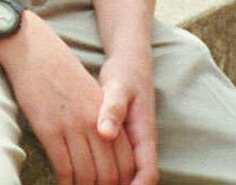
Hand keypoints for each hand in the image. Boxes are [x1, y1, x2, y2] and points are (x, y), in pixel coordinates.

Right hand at [0, 13, 135, 183]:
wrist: (33, 49)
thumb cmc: (59, 70)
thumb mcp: (89, 93)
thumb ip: (100, 118)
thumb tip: (104, 147)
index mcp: (107, 113)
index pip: (126, 160)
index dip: (122, 182)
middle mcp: (94, 122)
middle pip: (109, 173)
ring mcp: (72, 126)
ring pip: (87, 175)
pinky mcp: (49, 129)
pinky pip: (63, 168)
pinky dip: (65, 182)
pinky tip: (62, 184)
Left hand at [96, 53, 158, 184]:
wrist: (129, 63)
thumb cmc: (124, 74)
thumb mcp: (117, 87)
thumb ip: (113, 109)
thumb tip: (106, 134)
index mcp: (145, 135)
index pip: (148, 173)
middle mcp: (142, 144)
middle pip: (137, 180)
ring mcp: (133, 144)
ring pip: (128, 175)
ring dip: (112, 183)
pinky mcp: (123, 140)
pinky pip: (119, 165)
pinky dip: (107, 174)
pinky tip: (88, 174)